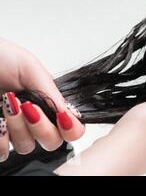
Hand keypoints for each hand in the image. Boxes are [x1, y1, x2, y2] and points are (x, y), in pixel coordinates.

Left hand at [0, 37, 84, 160]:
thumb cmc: (1, 59)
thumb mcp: (31, 68)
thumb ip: (51, 92)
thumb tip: (69, 114)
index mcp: (50, 103)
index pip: (73, 128)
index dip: (72, 128)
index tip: (61, 117)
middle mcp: (36, 119)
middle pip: (52, 142)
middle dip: (42, 127)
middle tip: (29, 107)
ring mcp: (16, 130)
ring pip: (27, 147)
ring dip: (18, 128)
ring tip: (7, 105)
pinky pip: (4, 153)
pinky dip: (1, 140)